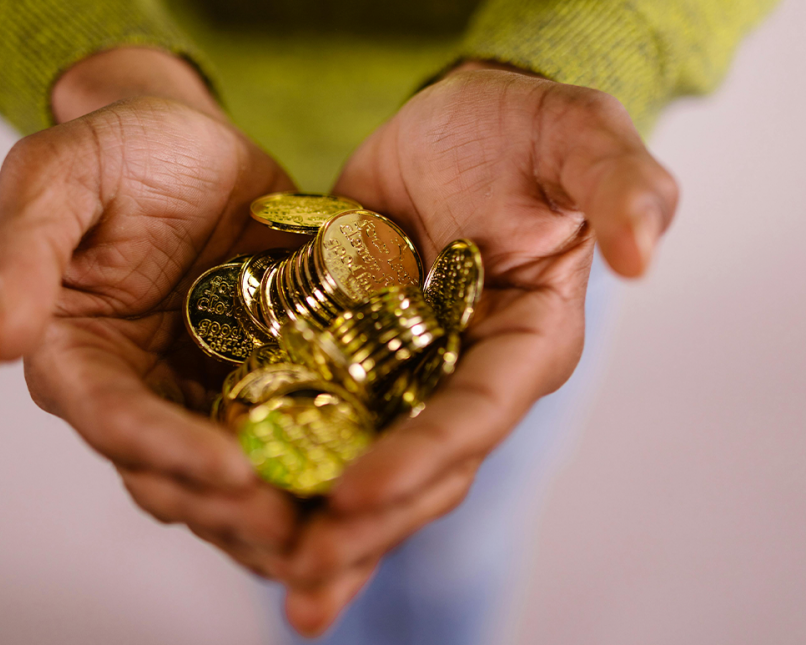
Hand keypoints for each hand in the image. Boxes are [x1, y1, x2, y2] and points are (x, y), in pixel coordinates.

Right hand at [0, 48, 302, 575]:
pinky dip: (312, 467)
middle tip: (295, 530)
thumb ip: (24, 253)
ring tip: (333, 532)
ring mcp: (197, 391)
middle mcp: (135, 389)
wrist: (190, 140)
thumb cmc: (117, 148)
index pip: (112, 419)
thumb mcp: (59, 175)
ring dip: (273, 511)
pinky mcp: (254, 379)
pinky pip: (282, 434)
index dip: (166, 450)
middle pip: (171, 472)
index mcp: (76, 352)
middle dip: (229, 508)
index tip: (232, 471)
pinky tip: (360, 489)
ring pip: (227, 475)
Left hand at [278, 62, 678, 633]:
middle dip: (367, 523)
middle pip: (421, 467)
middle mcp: (464, 375)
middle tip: (299, 571)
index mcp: (525, 342)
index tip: (354, 493)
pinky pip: (322, 420)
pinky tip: (241, 511)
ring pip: (368, 464)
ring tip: (275, 578)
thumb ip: (619, 186)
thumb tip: (642, 258)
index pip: (475, 413)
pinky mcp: (351, 354)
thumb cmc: (520, 128)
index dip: (421, 456)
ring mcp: (404, 373)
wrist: (450, 121)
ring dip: (327, 525)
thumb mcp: (577, 136)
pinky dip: (292, 467)